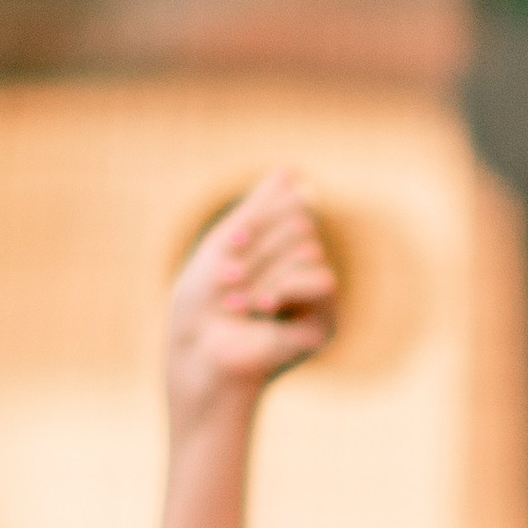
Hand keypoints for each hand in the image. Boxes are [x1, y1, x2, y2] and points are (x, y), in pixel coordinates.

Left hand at [166, 171, 337, 419]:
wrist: (203, 355)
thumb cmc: (204, 304)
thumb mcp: (226, 241)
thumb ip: (260, 207)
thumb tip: (293, 171)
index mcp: (278, 250)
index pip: (291, 209)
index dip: (258, 221)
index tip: (227, 245)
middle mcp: (301, 271)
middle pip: (302, 227)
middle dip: (260, 249)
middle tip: (228, 279)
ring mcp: (314, 299)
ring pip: (311, 250)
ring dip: (267, 272)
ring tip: (237, 301)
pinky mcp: (325, 326)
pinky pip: (322, 280)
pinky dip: (286, 288)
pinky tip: (262, 310)